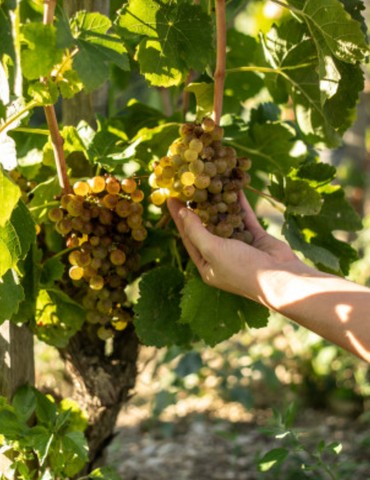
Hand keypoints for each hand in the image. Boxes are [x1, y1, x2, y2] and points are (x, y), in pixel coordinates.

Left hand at [167, 193, 299, 305]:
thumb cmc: (241, 268)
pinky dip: (239, 204)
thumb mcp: (212, 250)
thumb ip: (196, 231)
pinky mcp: (256, 238)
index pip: (188, 237)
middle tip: (190, 186)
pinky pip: (244, 217)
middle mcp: (221, 256)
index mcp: (207, 265)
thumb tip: (183, 213)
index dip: (179, 218)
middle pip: (206, 227)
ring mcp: (240, 246)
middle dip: (199, 208)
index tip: (171, 198)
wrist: (280, 278)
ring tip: (210, 183)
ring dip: (220, 203)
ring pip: (226, 220)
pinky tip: (234, 188)